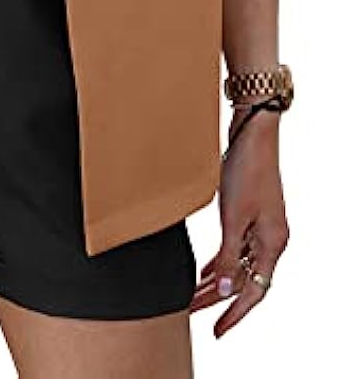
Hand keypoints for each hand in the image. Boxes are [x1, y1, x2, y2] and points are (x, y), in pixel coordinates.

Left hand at [189, 108, 288, 336]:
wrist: (252, 134)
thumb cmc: (247, 170)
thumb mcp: (234, 217)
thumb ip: (229, 255)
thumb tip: (225, 291)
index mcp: (273, 243)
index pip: (255, 291)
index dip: (234, 313)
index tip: (216, 330)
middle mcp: (270, 238)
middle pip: (245, 279)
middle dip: (218, 299)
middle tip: (191, 313)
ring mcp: (260, 225)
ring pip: (237, 264)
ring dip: (216, 280)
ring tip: (192, 297)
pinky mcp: (248, 213)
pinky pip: (234, 247)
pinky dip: (219, 260)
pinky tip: (204, 271)